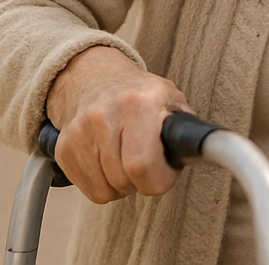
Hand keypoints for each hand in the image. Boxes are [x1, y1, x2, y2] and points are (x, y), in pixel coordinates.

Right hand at [44, 45, 191, 203]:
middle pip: (124, 180)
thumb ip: (186, 129)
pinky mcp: (64, 147)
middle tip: (147, 164)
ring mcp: (80, 131)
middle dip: (141, 181)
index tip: (164, 173)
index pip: (141, 164)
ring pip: (105, 189)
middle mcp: (105, 113)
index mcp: (139, 102)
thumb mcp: (172, 101)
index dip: (158, 179)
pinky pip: (88, 190)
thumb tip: (204, 150)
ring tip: (127, 159)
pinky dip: (103, 184)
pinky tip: (109, 162)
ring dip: (121, 184)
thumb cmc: (141, 95)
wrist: (96, 78)